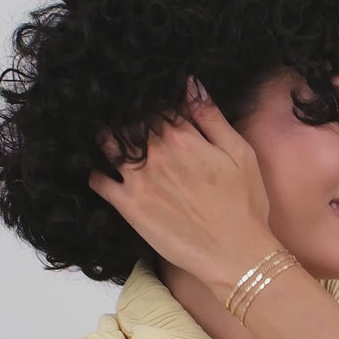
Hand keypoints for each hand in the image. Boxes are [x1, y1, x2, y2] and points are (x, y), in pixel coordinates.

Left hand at [88, 77, 277, 295]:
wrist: (236, 254)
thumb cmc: (244, 206)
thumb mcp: (240, 153)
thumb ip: (212, 117)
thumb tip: (189, 84)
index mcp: (182, 135)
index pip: (156, 104)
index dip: (151, 101)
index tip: (148, 104)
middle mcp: (155, 152)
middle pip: (128, 120)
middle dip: (125, 116)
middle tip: (122, 117)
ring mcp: (137, 178)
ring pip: (107, 143)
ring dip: (106, 137)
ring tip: (106, 137)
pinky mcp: (128, 205)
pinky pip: (98, 180)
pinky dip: (94, 171)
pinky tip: (101, 171)